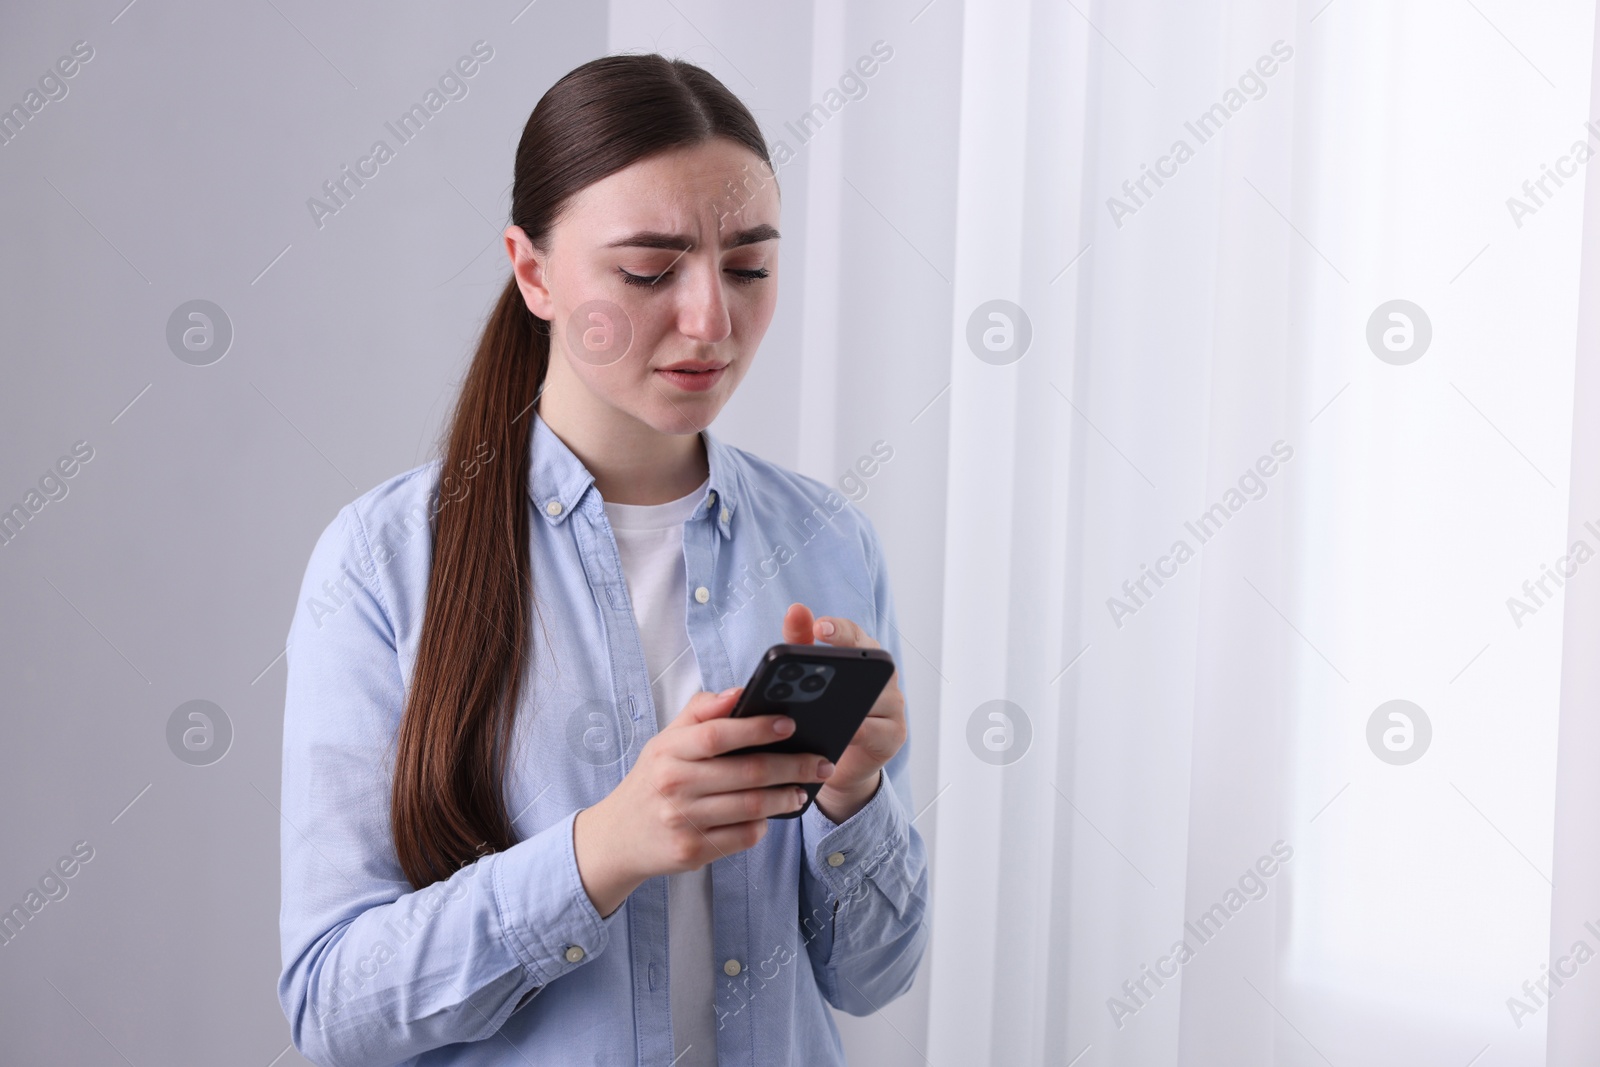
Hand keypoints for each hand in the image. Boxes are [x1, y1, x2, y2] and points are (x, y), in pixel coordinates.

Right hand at [572, 688, 837, 916]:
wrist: (616, 838)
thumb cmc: (651, 781)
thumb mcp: (664, 741)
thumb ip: (700, 713)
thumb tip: (738, 693)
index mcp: (668, 752)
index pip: (717, 734)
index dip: (757, 728)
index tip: (791, 723)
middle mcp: (674, 785)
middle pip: (746, 773)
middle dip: (792, 766)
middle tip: (821, 763)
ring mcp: (683, 821)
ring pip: (751, 807)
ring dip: (786, 798)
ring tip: (803, 790)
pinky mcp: (692, 852)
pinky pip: (743, 837)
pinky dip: (764, 825)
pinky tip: (772, 815)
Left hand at [782, 603, 906, 823]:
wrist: (838, 763)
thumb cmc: (823, 716)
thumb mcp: (807, 679)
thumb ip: (800, 644)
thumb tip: (795, 611)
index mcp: (864, 657)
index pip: (854, 634)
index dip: (838, 630)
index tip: (819, 628)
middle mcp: (883, 677)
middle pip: (870, 660)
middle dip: (847, 655)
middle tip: (820, 655)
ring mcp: (893, 705)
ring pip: (875, 696)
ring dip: (849, 698)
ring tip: (820, 698)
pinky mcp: (894, 735)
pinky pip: (876, 730)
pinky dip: (858, 730)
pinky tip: (839, 731)